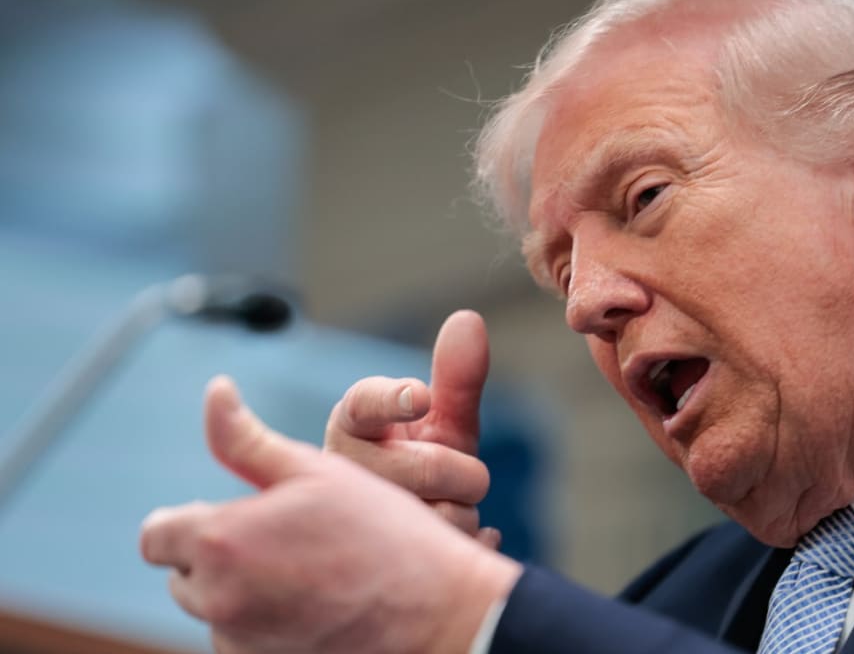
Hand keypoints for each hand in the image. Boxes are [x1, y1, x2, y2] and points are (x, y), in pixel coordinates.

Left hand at [140, 376, 521, 653]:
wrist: (436, 612)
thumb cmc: (383, 533)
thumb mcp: (317, 470)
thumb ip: (247, 438)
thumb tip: (215, 390)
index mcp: (221, 540)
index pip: (155, 535)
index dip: (186, 520)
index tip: (229, 515)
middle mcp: (219, 600)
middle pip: (183, 576)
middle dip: (217, 555)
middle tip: (282, 538)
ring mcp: (241, 643)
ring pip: (215, 611)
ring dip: (241, 591)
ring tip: (308, 572)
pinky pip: (244, 642)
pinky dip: (265, 624)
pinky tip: (316, 604)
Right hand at [324, 310, 498, 546]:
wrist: (398, 539)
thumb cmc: (414, 467)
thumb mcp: (438, 423)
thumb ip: (456, 377)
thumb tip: (468, 319)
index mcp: (351, 426)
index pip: (362, 405)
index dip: (390, 398)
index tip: (417, 394)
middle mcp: (343, 474)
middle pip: (426, 468)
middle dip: (461, 471)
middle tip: (454, 474)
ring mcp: (356, 527)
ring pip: (445, 518)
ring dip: (462, 513)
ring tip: (439, 511)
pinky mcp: (380, 569)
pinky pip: (453, 553)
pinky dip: (474, 542)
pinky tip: (459, 540)